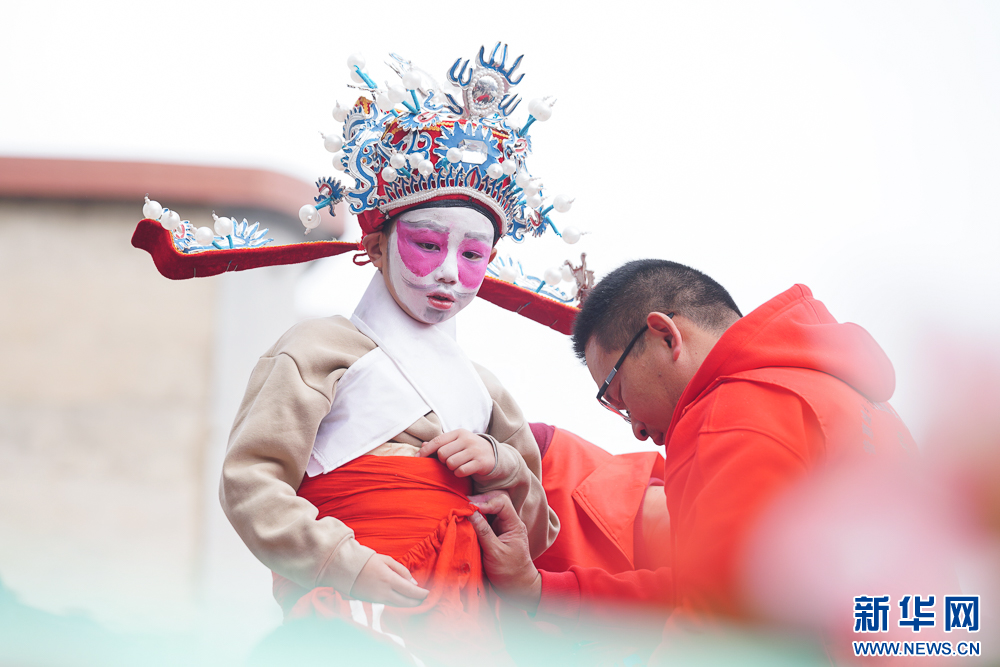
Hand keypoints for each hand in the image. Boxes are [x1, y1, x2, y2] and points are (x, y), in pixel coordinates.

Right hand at [349, 554, 428, 606]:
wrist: (345, 568)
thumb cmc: (367, 561)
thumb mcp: (386, 560)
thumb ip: (402, 570)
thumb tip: (413, 582)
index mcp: (389, 579)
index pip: (410, 591)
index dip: (421, 594)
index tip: (428, 593)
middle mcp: (384, 591)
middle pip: (405, 602)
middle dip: (417, 602)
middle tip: (424, 599)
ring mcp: (377, 598)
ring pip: (397, 605)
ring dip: (408, 604)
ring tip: (416, 600)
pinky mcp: (372, 601)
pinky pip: (389, 604)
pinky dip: (398, 603)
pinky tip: (403, 599)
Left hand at [420, 429, 494, 477]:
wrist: (494, 456)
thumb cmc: (470, 449)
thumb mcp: (457, 443)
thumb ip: (441, 444)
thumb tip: (422, 445)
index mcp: (459, 433)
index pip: (437, 441)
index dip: (425, 451)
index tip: (416, 459)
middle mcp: (467, 439)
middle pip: (442, 454)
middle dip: (443, 461)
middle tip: (449, 462)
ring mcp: (475, 450)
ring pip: (451, 463)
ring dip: (452, 468)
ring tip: (458, 466)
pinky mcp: (481, 462)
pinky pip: (461, 471)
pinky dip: (459, 474)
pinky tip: (464, 471)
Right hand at [468, 490, 540, 612]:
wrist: (517, 586)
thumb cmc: (509, 572)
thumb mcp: (495, 553)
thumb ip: (484, 532)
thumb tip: (471, 513)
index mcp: (515, 525)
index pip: (502, 502)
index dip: (486, 502)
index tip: (471, 508)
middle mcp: (510, 522)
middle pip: (497, 501)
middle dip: (481, 501)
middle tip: (465, 506)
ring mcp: (503, 527)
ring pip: (491, 509)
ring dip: (478, 508)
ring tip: (464, 510)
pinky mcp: (496, 533)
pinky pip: (487, 519)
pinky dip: (478, 517)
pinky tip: (468, 519)